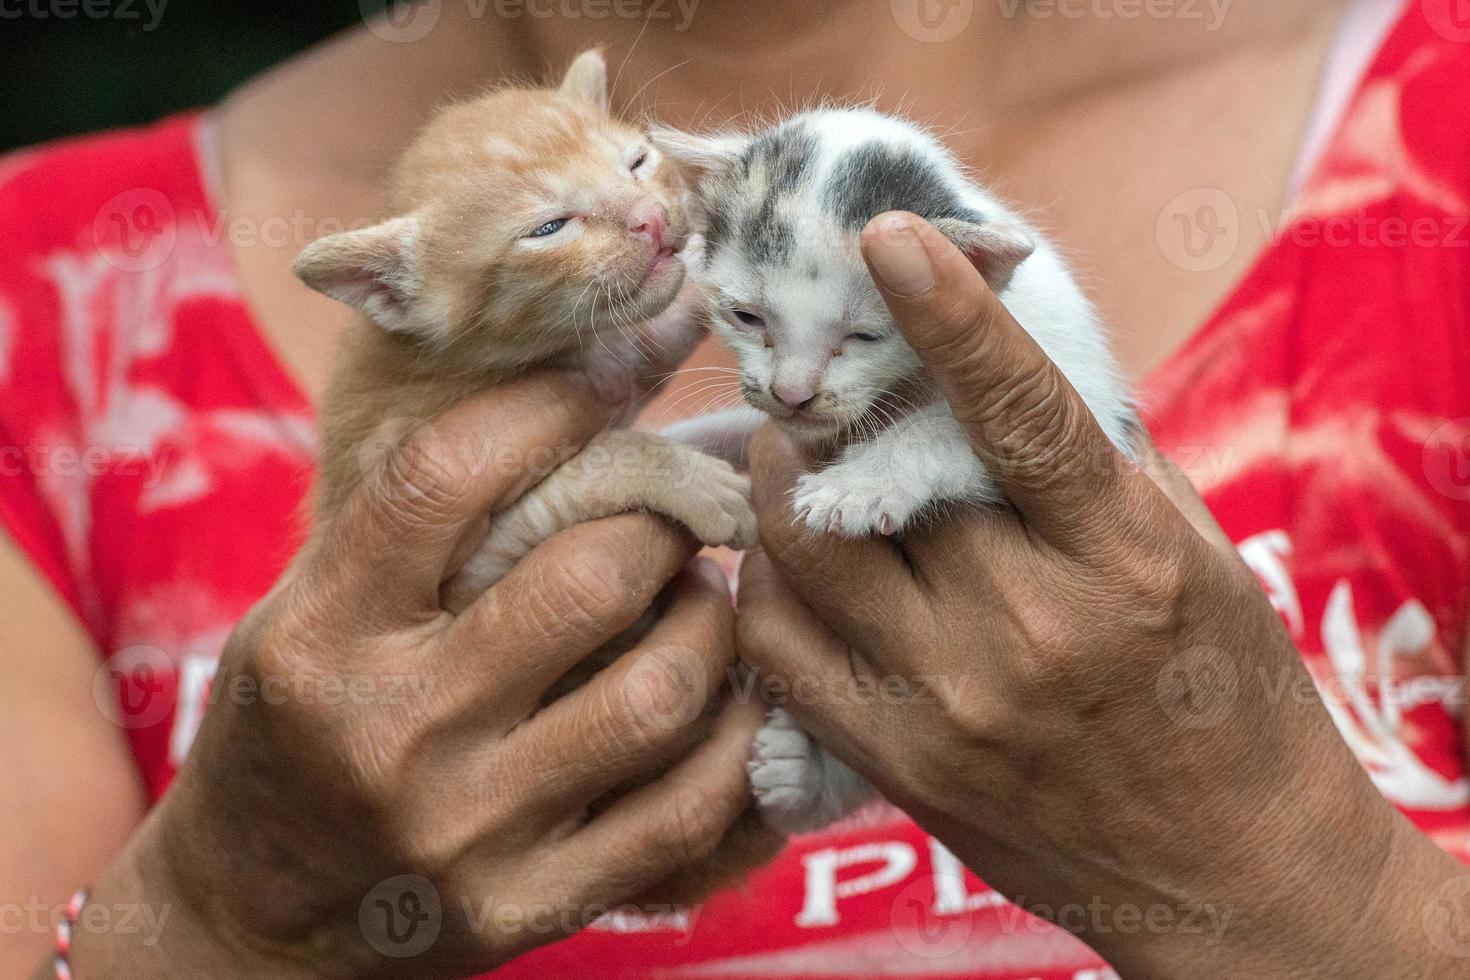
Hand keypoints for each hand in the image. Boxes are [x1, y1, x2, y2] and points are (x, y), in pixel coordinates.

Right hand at [71, 372, 760, 979]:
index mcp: (324, 637)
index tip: (600, 387)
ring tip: (700, 602)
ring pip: (659, 694)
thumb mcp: (304, 616)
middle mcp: (395, 731)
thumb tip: (573, 399)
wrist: (251, 921)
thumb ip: (413, 530)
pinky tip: (728, 700)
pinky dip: (732, 742)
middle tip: (673, 519)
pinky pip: (683, 813)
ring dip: (710, 624)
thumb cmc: (287, 736)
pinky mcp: (527, 906)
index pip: (447, 480)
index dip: (547, 409)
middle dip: (661, 525)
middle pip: (589, 580)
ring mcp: (469, 829)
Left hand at [737, 212, 1468, 978]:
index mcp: (1122, 557)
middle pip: (870, 475)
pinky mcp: (896, 764)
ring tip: (798, 461)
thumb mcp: (1190, 552)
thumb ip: (1091, 457)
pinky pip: (777, 646)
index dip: (950, 314)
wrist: (1228, 869)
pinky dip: (767, 584)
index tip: (888, 236)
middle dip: (826, 404)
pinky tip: (793, 562)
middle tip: (817, 380)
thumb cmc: (1222, 691)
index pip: (1021, 413)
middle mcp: (1030, 628)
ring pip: (799, 552)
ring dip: (779, 483)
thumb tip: (988, 355)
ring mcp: (950, 702)